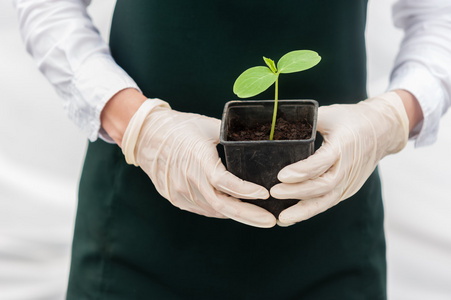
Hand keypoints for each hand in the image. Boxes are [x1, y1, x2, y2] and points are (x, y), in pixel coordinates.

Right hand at [121, 99, 276, 227]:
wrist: (146, 136)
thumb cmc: (179, 127)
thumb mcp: (207, 126)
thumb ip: (230, 136)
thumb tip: (253, 142)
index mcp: (198, 159)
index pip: (224, 182)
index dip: (246, 191)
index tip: (265, 194)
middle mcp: (188, 180)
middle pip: (222, 205)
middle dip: (249, 216)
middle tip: (271, 221)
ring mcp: (181, 193)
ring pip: (214, 210)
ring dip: (237, 215)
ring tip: (260, 217)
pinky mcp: (176, 198)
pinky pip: (203, 209)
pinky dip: (221, 211)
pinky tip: (235, 210)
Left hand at [270, 92, 409, 225]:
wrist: (383, 131)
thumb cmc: (351, 119)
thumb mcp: (329, 114)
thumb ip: (305, 121)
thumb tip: (274, 125)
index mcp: (343, 145)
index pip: (322, 162)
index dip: (302, 171)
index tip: (281, 176)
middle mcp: (348, 167)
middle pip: (324, 186)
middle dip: (298, 192)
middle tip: (274, 192)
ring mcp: (349, 181)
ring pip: (326, 200)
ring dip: (303, 211)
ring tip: (280, 218)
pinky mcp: (347, 189)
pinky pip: (327, 202)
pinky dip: (309, 210)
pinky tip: (290, 217)